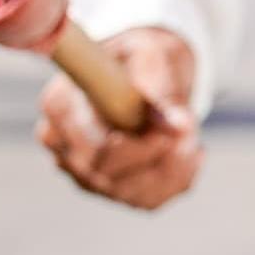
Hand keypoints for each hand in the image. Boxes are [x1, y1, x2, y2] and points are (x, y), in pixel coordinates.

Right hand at [34, 27, 204, 209]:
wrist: (147, 74)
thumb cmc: (142, 59)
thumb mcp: (152, 55)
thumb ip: (159, 85)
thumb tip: (177, 126)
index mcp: (61, 105)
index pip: (88, 146)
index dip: (136, 147)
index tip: (179, 129)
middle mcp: (62, 145)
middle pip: (106, 176)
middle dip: (159, 159)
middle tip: (192, 132)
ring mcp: (82, 172)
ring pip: (130, 193)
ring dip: (173, 170)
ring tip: (193, 137)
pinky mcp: (109, 188)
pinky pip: (147, 200)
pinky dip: (177, 179)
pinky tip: (191, 153)